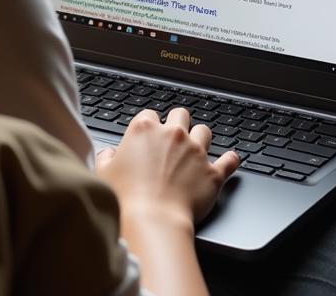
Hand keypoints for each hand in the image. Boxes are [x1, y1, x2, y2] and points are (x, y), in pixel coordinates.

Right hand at [95, 106, 239, 229]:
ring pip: (204, 131)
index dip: (149, 125)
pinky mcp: (212, 172)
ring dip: (200, 138)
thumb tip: (109, 155)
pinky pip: (229, 160)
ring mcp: (195, 151)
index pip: (149, 114)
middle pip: (180, 114)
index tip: (149, 136)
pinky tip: (231, 159)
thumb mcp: (104, 174)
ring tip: (197, 148)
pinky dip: (230, 159)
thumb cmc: (126, 199)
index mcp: (144, 130)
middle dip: (177, 122)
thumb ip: (106, 158)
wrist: (153, 220)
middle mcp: (172, 134)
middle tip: (173, 137)